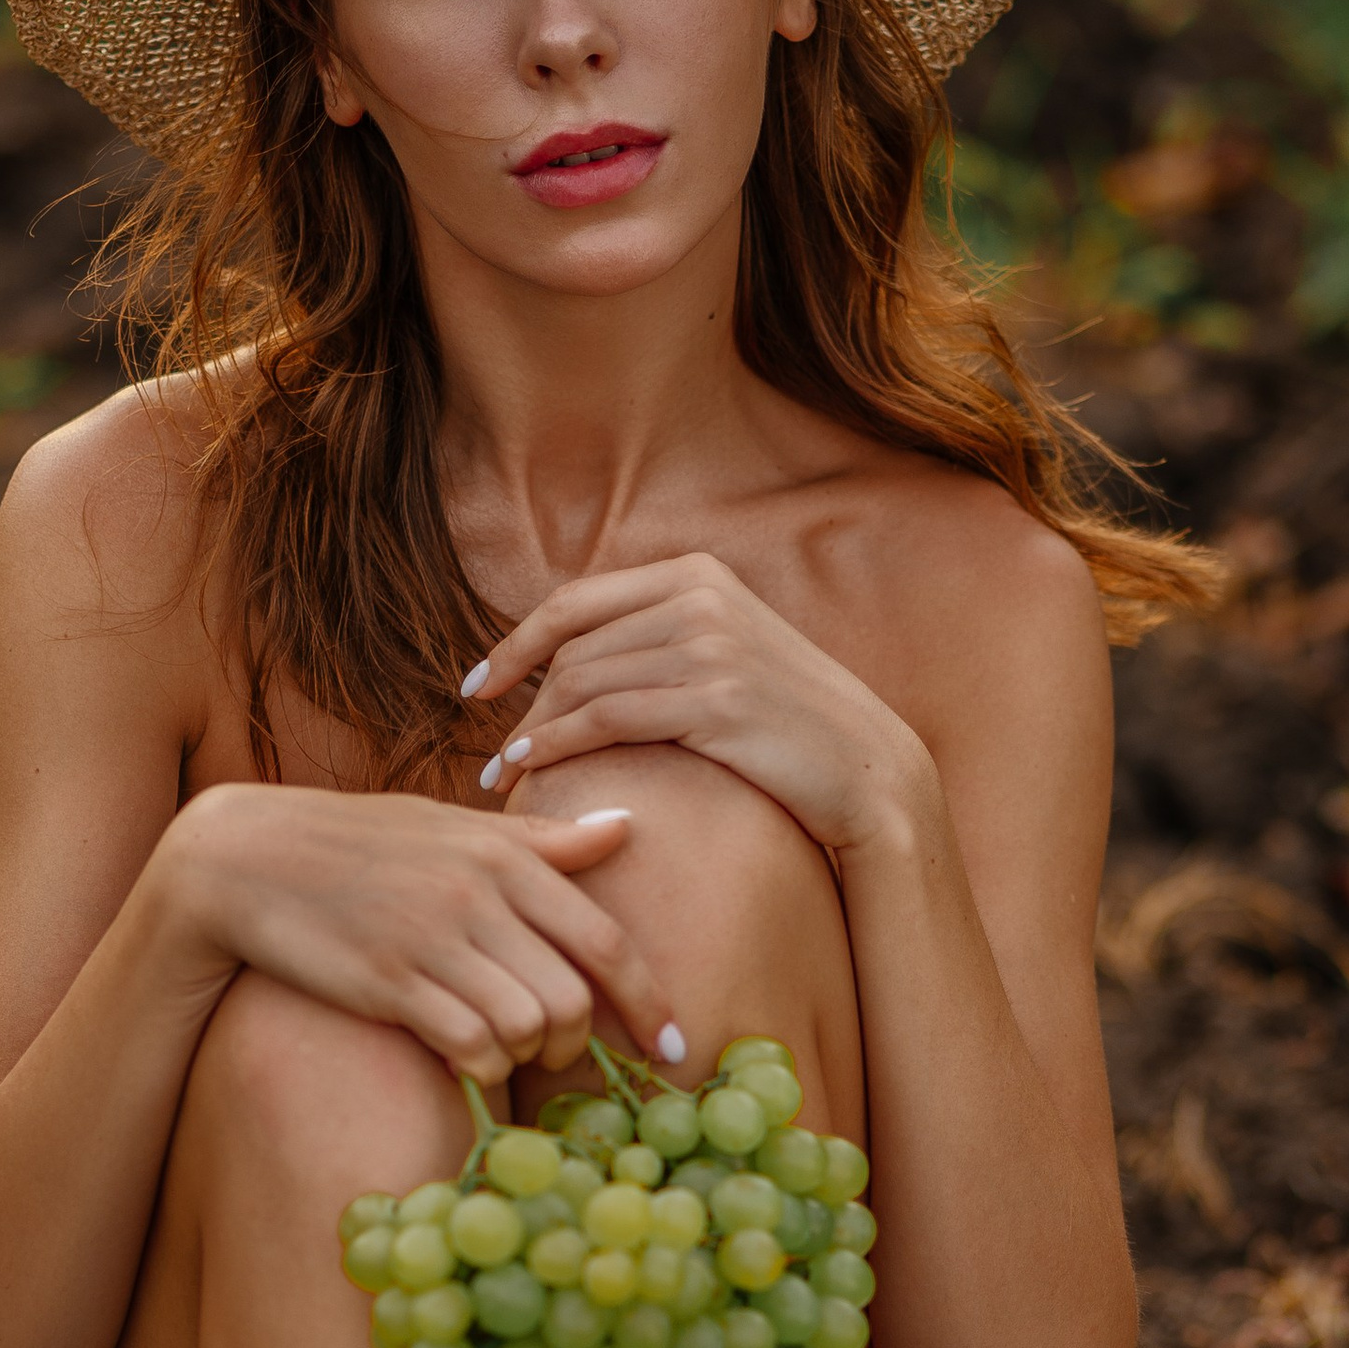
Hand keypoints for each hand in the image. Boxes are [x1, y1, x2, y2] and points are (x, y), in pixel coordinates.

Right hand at [154, 783, 679, 1087]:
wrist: (244, 858)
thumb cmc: (358, 842)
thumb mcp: (452, 827)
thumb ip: (543, 841)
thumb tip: (628, 825)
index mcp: (503, 854)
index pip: (607, 940)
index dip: (651, 1003)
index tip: (676, 1049)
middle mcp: (477, 894)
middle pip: (574, 998)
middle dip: (577, 1043)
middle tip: (554, 1051)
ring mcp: (432, 939)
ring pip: (528, 1027)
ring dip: (526, 1055)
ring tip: (503, 1046)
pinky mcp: (388, 983)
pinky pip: (472, 1046)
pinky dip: (482, 1067)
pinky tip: (464, 1056)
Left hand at [466, 551, 933, 854]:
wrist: (869, 770)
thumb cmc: (789, 727)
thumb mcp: (727, 656)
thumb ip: (664, 638)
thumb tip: (576, 657)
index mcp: (698, 574)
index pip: (577, 602)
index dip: (516, 642)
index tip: (479, 684)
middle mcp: (701, 597)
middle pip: (573, 647)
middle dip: (520, 700)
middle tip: (492, 751)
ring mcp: (710, 644)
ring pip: (583, 682)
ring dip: (531, 730)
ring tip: (504, 772)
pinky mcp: (716, 698)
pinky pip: (606, 716)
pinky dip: (557, 742)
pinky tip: (532, 766)